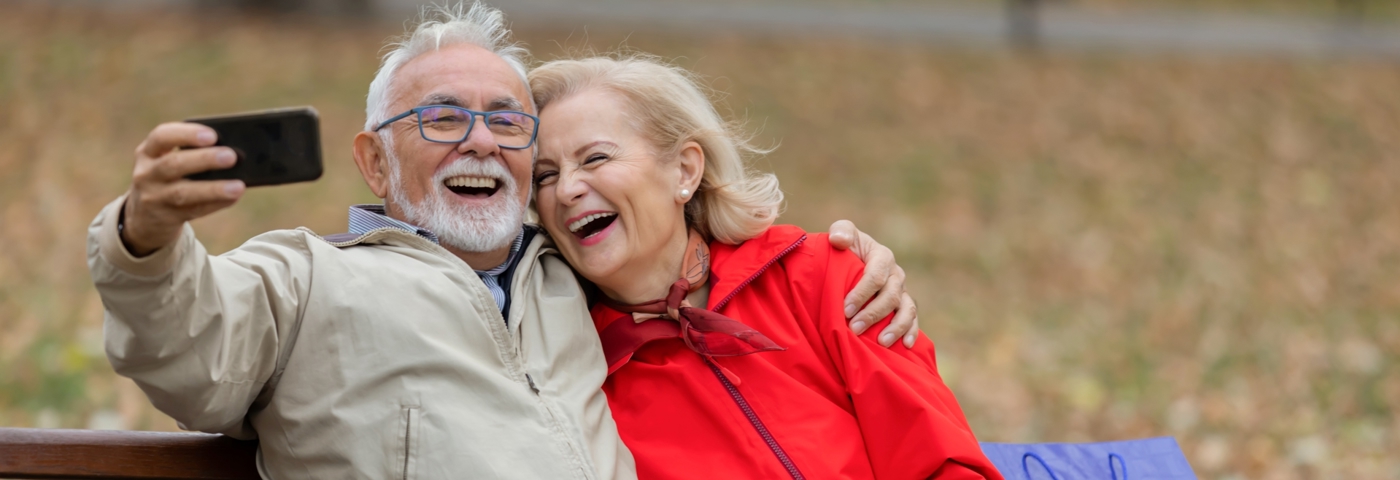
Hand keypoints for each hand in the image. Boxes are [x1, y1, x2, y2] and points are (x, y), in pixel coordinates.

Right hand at [121, 123, 245, 255]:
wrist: (144, 215)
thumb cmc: (167, 177)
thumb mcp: (166, 160)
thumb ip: (191, 152)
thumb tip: (235, 152)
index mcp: (148, 152)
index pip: (161, 136)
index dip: (186, 134)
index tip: (212, 135)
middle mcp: (146, 174)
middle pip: (173, 164)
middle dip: (204, 159)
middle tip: (231, 156)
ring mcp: (154, 198)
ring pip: (183, 193)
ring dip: (213, 189)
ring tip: (238, 186)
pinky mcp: (167, 218)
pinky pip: (195, 210)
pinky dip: (216, 203)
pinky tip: (233, 197)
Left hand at [828, 219, 918, 347]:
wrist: (852, 264)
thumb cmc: (845, 250)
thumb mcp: (843, 234)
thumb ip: (842, 231)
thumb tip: (838, 240)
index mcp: (882, 257)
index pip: (876, 276)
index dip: (862, 293)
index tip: (845, 309)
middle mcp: (896, 275)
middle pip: (891, 296)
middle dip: (873, 314)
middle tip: (854, 329)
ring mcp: (902, 292)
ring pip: (907, 309)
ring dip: (896, 327)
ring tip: (881, 342)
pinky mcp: (904, 307)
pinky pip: (913, 320)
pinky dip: (912, 332)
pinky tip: (907, 345)